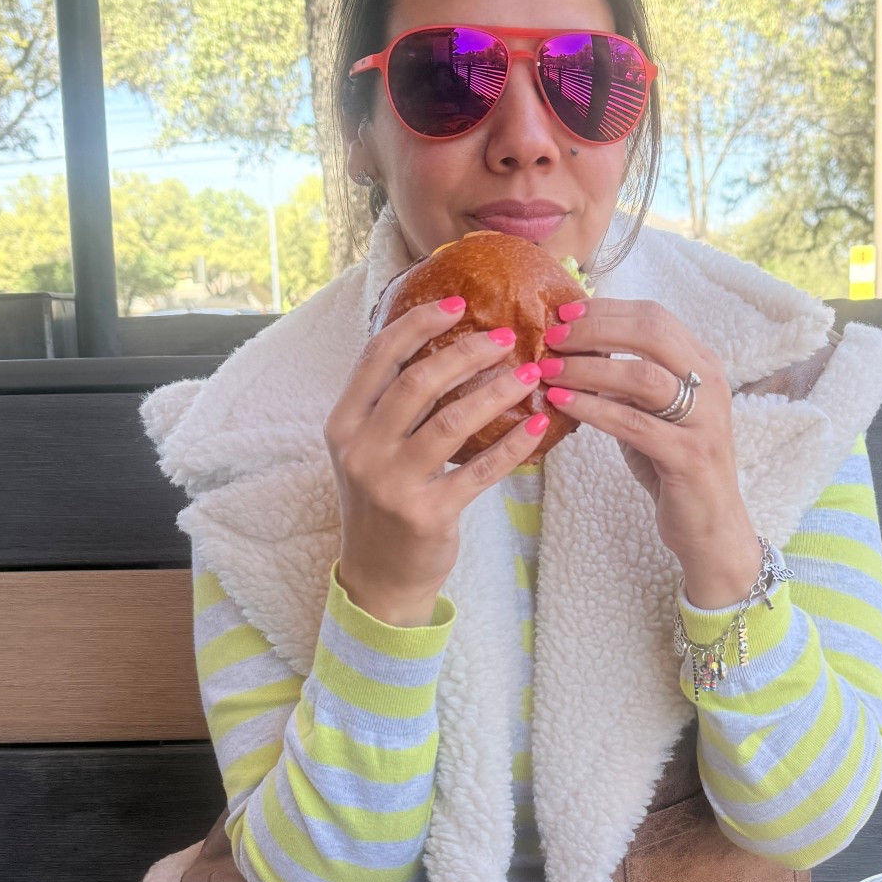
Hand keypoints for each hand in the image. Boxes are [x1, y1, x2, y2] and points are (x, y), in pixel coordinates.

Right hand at [325, 299, 549, 625]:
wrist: (378, 577)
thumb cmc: (381, 502)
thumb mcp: (368, 449)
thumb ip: (389, 405)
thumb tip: (442, 346)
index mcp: (344, 424)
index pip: (378, 356)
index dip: (418, 324)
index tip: (456, 305)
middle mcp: (362, 450)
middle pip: (418, 382)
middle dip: (467, 352)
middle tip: (505, 338)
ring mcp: (392, 484)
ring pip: (452, 421)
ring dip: (496, 392)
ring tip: (529, 375)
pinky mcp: (427, 513)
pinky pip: (478, 470)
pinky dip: (512, 446)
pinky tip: (537, 427)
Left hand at [543, 296, 762, 607]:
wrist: (710, 525)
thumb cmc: (673, 464)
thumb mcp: (651, 412)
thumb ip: (625, 380)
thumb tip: (573, 346)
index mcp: (703, 364)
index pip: (654, 317)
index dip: (606, 310)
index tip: (563, 313)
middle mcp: (710, 384)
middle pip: (651, 333)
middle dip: (595, 329)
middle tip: (553, 337)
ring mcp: (703, 420)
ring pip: (642, 376)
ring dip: (588, 367)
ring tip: (548, 369)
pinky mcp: (688, 456)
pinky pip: (634, 424)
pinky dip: (593, 408)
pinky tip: (561, 403)